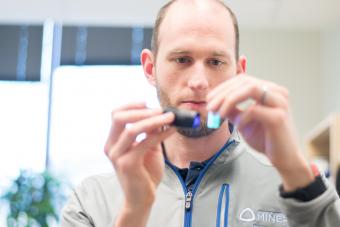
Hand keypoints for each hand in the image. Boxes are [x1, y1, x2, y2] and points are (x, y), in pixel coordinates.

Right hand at [104, 103, 174, 226]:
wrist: (142, 198)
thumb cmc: (145, 172)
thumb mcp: (148, 148)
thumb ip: (150, 132)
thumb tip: (160, 114)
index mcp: (113, 141)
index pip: (116, 115)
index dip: (131, 106)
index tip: (147, 103)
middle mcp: (111, 147)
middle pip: (118, 117)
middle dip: (141, 111)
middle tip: (160, 110)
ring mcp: (117, 156)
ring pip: (133, 129)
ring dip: (154, 120)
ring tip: (170, 117)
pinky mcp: (128, 164)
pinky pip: (146, 142)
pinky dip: (161, 133)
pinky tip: (172, 130)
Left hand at [207, 74, 313, 190]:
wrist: (283, 158)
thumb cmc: (265, 139)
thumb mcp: (242, 121)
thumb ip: (231, 110)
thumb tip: (214, 102)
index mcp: (269, 90)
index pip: (243, 80)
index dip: (223, 87)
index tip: (209, 99)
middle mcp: (277, 92)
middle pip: (245, 82)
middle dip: (223, 93)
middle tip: (210, 107)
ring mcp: (280, 103)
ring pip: (251, 89)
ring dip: (230, 100)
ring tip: (219, 113)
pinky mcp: (279, 117)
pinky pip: (254, 110)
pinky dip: (242, 117)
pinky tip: (238, 126)